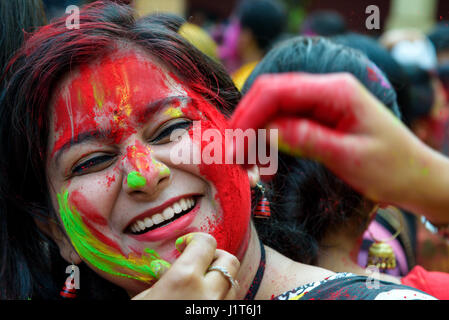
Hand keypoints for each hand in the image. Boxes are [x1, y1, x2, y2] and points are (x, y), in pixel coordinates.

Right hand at [132, 232, 239, 299]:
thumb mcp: (144, 297)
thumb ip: (163, 278)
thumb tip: (166, 268)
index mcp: (185, 278)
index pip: (206, 242)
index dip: (195, 240)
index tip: (184, 246)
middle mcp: (209, 293)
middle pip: (229, 260)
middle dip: (215, 257)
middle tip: (198, 263)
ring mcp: (220, 309)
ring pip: (233, 282)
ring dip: (220, 279)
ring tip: (201, 284)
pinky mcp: (225, 319)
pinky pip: (231, 301)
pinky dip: (221, 297)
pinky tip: (204, 299)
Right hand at [230, 72, 448, 222]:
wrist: (416, 178)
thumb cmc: (392, 168)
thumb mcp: (348, 156)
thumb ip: (306, 139)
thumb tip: (265, 132)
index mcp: (337, 90)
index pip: (278, 91)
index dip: (250, 115)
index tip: (234, 145)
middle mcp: (327, 89)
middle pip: (271, 94)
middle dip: (247, 122)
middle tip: (233, 155)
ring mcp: (322, 101)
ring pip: (274, 108)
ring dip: (255, 132)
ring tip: (246, 162)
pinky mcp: (320, 116)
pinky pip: (285, 121)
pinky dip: (269, 138)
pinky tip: (264, 158)